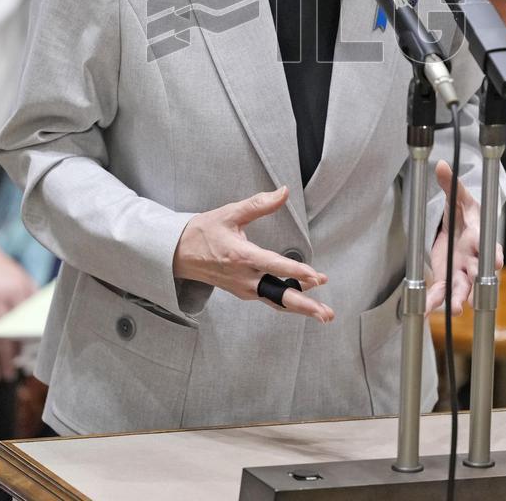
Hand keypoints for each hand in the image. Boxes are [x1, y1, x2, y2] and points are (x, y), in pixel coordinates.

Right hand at [174, 186, 333, 322]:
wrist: (179, 254)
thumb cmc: (204, 232)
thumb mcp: (229, 213)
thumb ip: (259, 204)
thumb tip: (284, 192)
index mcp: (241, 256)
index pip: (274, 266)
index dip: (297, 271)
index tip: (317, 277)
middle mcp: (244, 278)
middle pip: (278, 296)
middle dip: (304, 305)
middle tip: (326, 313)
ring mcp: (243, 288)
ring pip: (276, 301)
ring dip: (300, 308)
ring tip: (323, 314)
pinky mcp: (243, 292)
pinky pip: (269, 299)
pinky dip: (287, 302)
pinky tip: (303, 302)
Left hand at [425, 160, 503, 315]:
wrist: (461, 230)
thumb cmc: (465, 215)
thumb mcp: (458, 198)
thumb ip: (451, 185)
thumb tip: (441, 164)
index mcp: (480, 239)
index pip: (490, 248)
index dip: (494, 255)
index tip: (497, 262)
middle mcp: (474, 260)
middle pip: (479, 275)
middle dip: (476, 286)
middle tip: (471, 295)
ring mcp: (462, 273)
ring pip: (462, 290)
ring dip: (458, 301)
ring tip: (453, 310)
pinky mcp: (448, 279)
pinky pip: (442, 293)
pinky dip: (434, 302)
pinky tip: (425, 310)